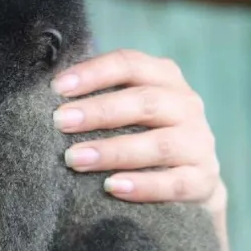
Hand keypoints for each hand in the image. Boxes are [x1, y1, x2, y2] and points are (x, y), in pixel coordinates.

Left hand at [51, 49, 224, 212]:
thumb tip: (47, 94)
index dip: (93, 73)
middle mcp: (186, 105)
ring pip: (159, 144)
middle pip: (144, 102)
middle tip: (60, 122)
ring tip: (74, 159)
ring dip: (113, 151)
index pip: (129, 64)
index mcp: (164, 78)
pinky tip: (112, 187)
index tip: (57, 88)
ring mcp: (199, 143)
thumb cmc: (140, 135)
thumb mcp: (125, 110)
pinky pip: (175, 184)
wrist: (188, 181)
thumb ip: (97, 97)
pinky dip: (143, 186)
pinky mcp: (203, 180)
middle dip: (98, 111)